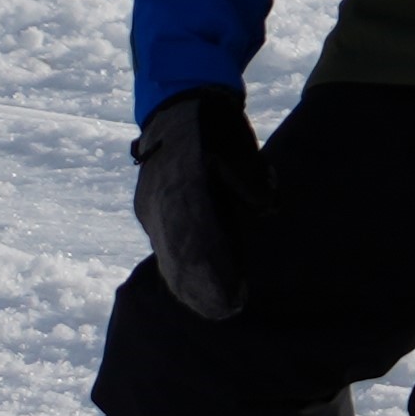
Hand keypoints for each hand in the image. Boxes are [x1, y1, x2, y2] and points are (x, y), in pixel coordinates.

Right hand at [131, 87, 271, 322]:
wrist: (177, 102)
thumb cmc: (217, 126)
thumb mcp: (240, 147)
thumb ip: (254, 181)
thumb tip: (267, 210)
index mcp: (186, 183)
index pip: (200, 238)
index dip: (215, 271)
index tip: (234, 297)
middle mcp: (163, 199)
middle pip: (179, 254)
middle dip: (201, 289)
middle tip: (226, 313)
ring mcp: (151, 205)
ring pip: (166, 254)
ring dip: (188, 286)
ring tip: (214, 311)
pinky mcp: (147, 208)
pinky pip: (161, 247)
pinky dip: (176, 271)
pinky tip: (191, 293)